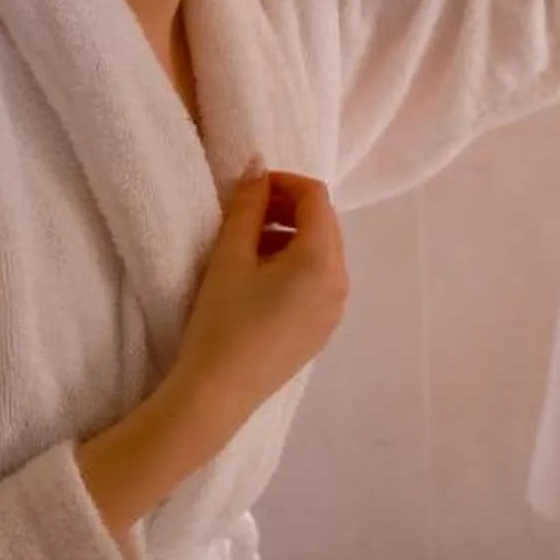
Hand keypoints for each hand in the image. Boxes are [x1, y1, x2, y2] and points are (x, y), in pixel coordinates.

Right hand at [167, 167, 349, 433]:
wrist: (218, 393)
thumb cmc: (222, 320)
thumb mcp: (230, 256)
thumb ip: (247, 206)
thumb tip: (259, 167)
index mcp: (322, 259)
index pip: (316, 197)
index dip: (284, 182)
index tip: (249, 188)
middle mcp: (340, 282)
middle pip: (325, 224)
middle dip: (289, 209)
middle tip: (246, 213)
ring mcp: (336, 310)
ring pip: (322, 254)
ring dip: (291, 237)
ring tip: (247, 245)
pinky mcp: (323, 330)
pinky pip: (319, 282)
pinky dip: (296, 267)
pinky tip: (260, 279)